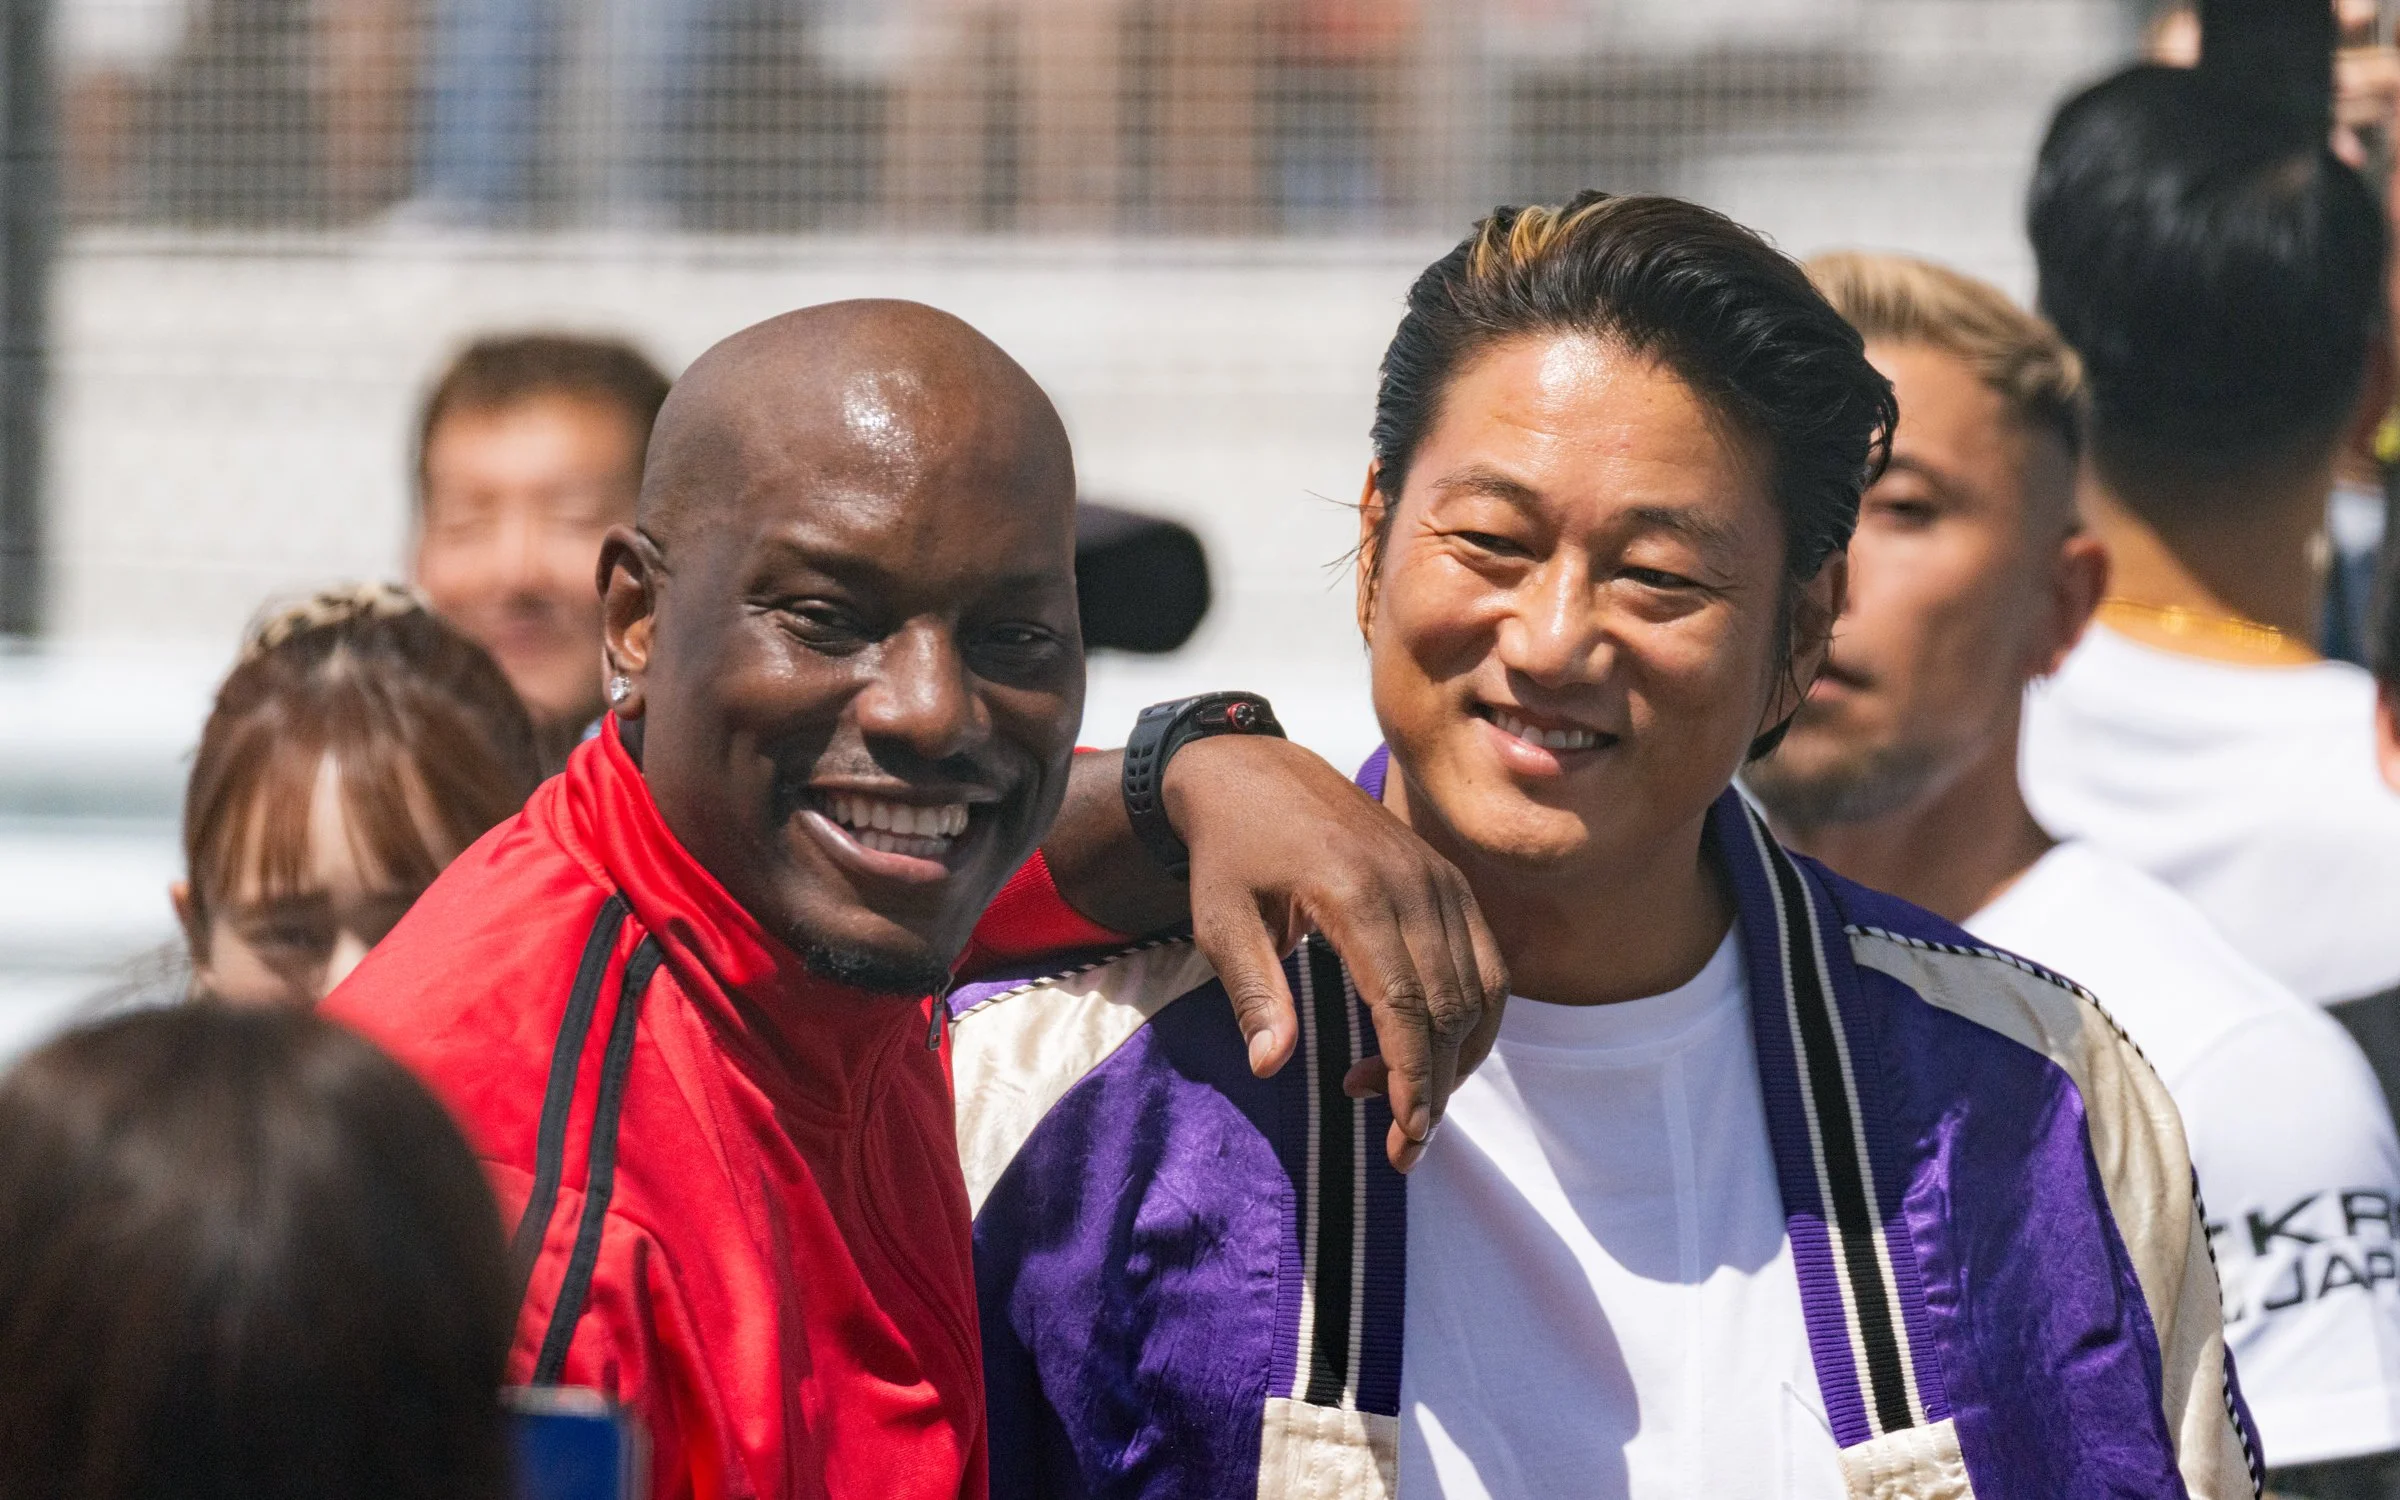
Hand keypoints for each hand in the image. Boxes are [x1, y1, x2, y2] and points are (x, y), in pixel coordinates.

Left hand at [1163, 735, 1506, 1171]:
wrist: (1255, 772)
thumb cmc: (1230, 853)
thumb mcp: (1220, 921)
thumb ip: (1252, 992)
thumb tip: (1270, 1067)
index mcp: (1354, 892)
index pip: (1404, 1002)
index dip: (1412, 1076)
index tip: (1406, 1134)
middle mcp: (1412, 883)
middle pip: (1450, 1006)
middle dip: (1436, 1086)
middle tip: (1402, 1145)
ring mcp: (1439, 879)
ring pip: (1480, 990)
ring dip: (1456, 1058)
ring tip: (1402, 1100)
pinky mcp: (1449, 881)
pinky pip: (1485, 962)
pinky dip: (1471, 1018)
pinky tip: (1428, 1050)